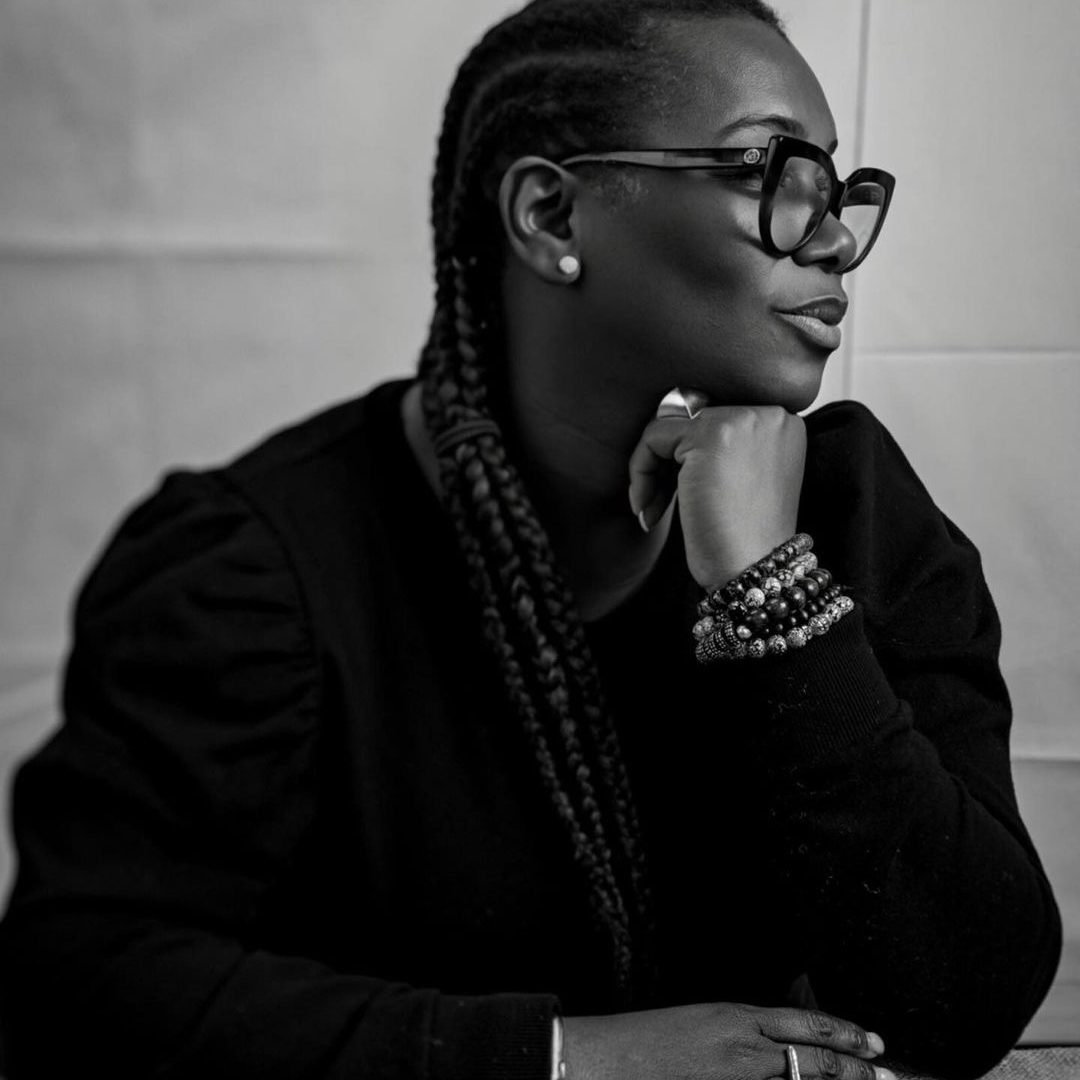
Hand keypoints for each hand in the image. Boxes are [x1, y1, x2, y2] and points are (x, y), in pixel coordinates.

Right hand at [562, 1002, 891, 1079]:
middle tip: (886, 1072)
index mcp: (735, 1018)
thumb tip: (787, 1041)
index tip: (873, 1041)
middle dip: (856, 1068)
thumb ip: (746, 1030)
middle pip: (815, 1059)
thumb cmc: (647, 1040)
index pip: (806, 1023)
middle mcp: (742, 1050)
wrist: (604, 1061)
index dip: (845, 1032)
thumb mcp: (702, 1021)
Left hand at [628, 394, 806, 589]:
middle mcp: (768, 414)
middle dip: (667, 464)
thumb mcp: (744, 479)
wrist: (752, 569)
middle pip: (690, 419)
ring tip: (651, 511)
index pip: (715, 418)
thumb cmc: (744, 538)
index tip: (681, 495)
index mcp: (782, 424)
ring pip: (668, 428)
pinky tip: (647, 510)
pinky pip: (653, 438)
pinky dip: (640, 472)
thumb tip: (669, 420)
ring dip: (650, 471)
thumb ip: (722, 447)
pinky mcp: (708, 436)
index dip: (689, 457)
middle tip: (660, 507)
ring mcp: (741, 420)